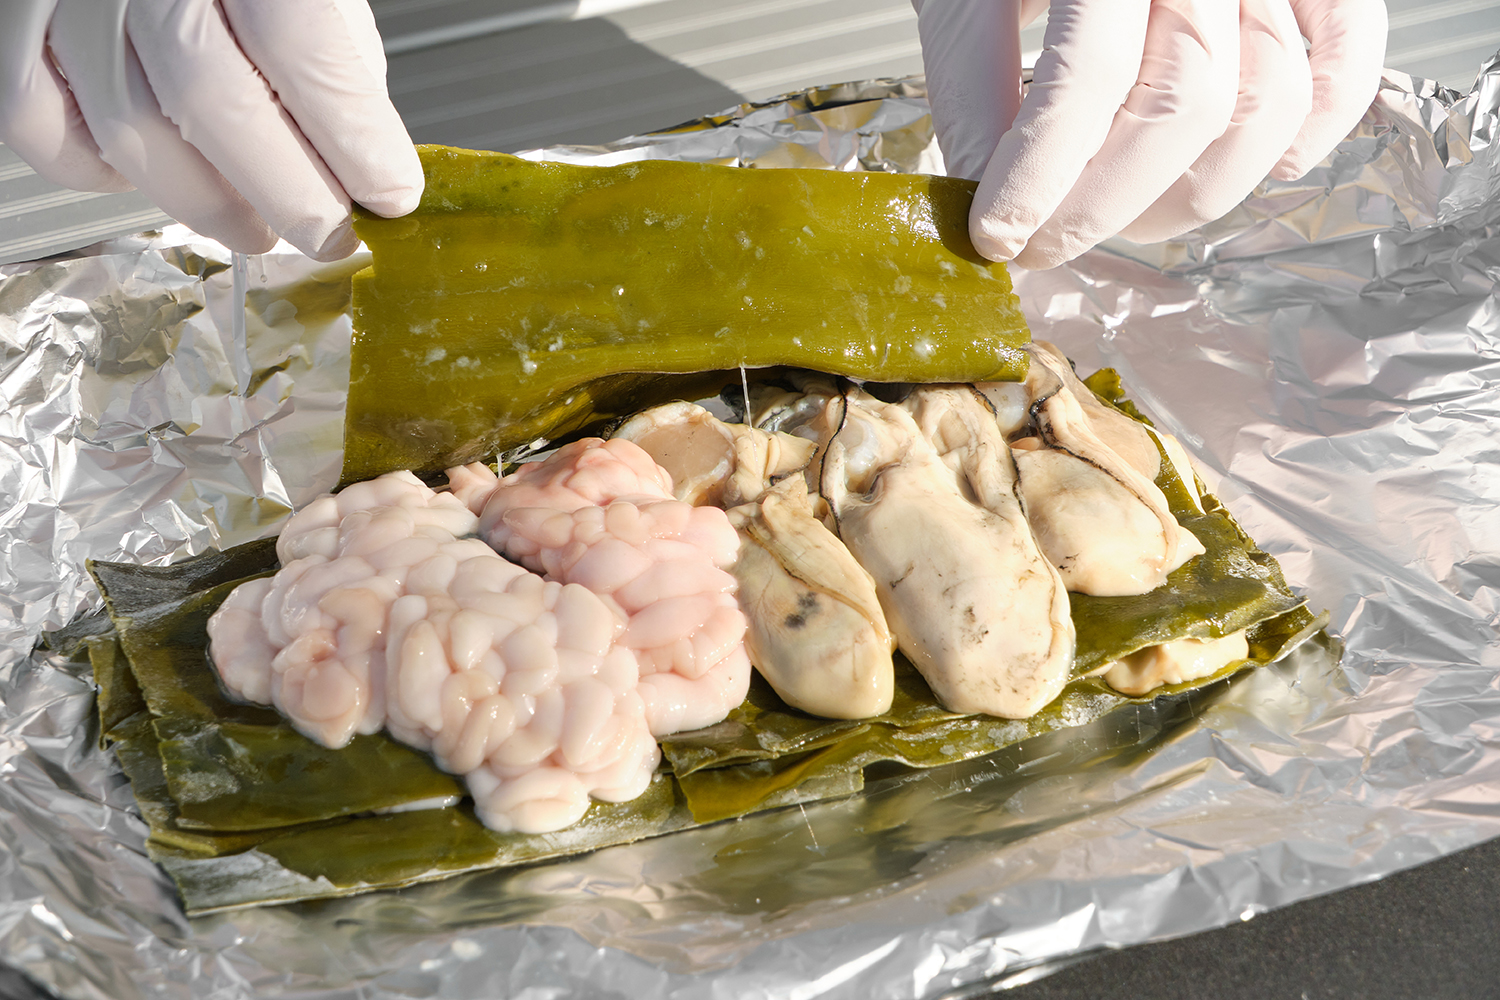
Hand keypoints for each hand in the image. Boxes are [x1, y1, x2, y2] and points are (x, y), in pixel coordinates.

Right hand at [0, 0, 423, 260]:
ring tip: (259, 224)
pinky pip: (42, 126)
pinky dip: (102, 171)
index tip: (392, 191)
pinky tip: (162, 173)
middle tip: (330, 231)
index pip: (300, 48)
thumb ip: (328, 47)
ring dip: (208, 203)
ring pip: (130, 133)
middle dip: (288, 194)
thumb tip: (357, 150)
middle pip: (213, 103)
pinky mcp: (11, 26)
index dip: (354, 138)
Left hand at [915, 0, 1387, 268]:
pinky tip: (1230, 175)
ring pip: (1266, 104)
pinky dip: (1305, 136)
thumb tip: (982, 193)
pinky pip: (1346, 60)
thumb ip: (971, 79)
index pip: (1087, 77)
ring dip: (1186, 194)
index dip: (1039, 176)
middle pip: (1183, 106)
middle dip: (1103, 205)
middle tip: (1040, 244)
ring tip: (1113, 216)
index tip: (996, 235)